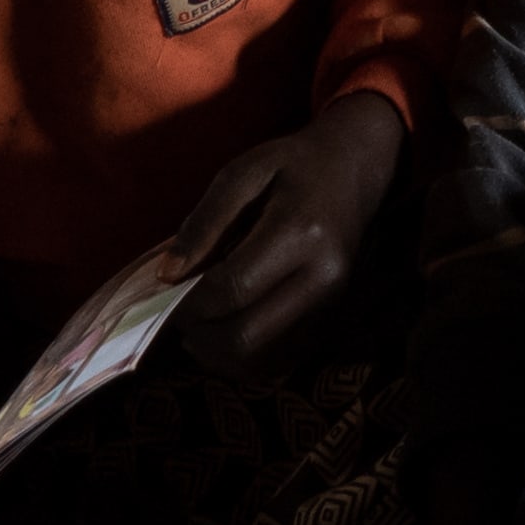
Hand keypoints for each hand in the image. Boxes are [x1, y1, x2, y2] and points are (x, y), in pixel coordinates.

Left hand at [153, 93, 403, 373]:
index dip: (189, 299)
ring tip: (199, 322)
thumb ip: (204, 221)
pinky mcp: (331, 319)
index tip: (166, 289)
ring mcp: (331, 304)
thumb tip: (168, 275)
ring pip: (260, 360)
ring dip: (217, 352)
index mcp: (301, 232)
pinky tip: (226, 327)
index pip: (233, 288)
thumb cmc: (295, 164)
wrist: (358, 166)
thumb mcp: (244, 172)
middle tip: (176, 312)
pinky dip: (242, 355)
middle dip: (199, 333)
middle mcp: (322, 277)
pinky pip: (277, 360)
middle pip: (246, 336)